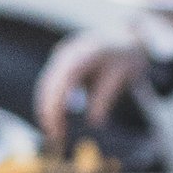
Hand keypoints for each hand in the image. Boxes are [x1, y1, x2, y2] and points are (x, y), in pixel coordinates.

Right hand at [36, 30, 148, 148]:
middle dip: (48, 113)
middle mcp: (68, 52)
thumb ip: (107, 96)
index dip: (55, 107)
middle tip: (56, 139)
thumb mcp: (124, 74)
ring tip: (55, 134)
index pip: (63, 82)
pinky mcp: (61, 63)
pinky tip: (56, 120)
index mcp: (84, 53)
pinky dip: (51, 102)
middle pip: (48, 85)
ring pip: (46, 86)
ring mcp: (62, 55)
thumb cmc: (127, 54)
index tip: (58, 130)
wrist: (126, 33)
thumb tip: (94, 121)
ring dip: (46, 110)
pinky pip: (50, 84)